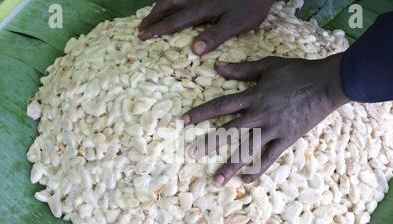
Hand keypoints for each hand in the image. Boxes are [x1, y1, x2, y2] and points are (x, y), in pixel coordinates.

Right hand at [139, 0, 274, 54]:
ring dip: (160, 6)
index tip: (143, 36)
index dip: (158, 29)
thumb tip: (194, 50)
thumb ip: (215, 36)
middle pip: (168, 5)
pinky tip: (172, 3)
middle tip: (141, 26)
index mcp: (202, 10)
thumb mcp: (236, 24)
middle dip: (153, 16)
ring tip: (151, 15)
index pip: (174, 21)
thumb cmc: (251, 5)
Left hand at [183, 54, 349, 185]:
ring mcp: (272, 129)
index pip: (220, 106)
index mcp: (252, 96)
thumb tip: (217, 67)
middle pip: (228, 131)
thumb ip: (242, 70)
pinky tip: (246, 181)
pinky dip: (258, 170)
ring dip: (231, 166)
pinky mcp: (286, 139)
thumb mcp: (268, 66)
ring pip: (247, 150)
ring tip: (217, 181)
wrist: (326, 83)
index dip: (201, 113)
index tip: (184, 121)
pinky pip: (270, 158)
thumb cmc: (297, 72)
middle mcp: (259, 115)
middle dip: (209, 143)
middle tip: (192, 155)